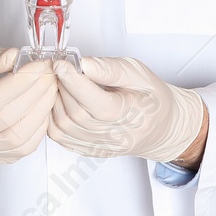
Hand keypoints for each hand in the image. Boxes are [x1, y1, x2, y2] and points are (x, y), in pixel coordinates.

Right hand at [0, 44, 57, 163]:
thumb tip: (16, 57)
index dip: (18, 83)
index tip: (38, 66)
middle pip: (7, 119)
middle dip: (35, 92)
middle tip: (50, 72)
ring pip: (19, 137)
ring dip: (42, 110)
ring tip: (50, 87)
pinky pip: (24, 147)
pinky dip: (39, 126)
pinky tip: (44, 107)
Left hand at [49, 56, 205, 162]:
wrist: (161, 126)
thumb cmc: (151, 98)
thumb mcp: (138, 73)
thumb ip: (110, 69)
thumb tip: (84, 64)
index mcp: (131, 115)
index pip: (96, 102)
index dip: (74, 82)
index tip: (61, 64)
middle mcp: (115, 136)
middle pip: (76, 114)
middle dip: (62, 87)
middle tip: (61, 68)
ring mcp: (101, 147)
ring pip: (64, 127)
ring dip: (56, 101)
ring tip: (62, 83)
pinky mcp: (89, 151)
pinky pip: (61, 137)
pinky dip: (54, 117)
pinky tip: (61, 102)